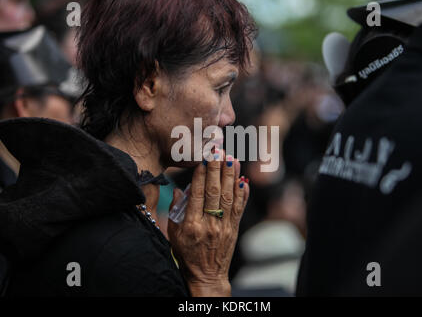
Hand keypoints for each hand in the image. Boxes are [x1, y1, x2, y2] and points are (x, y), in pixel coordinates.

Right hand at [168, 151, 249, 296]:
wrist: (206, 274)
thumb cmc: (187, 253)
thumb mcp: (173, 233)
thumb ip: (175, 211)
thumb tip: (178, 189)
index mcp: (191, 225)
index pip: (197, 194)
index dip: (200, 175)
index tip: (202, 159)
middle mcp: (210, 224)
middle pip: (215, 192)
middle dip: (217, 170)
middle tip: (219, 151)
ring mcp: (224, 226)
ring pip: (230, 197)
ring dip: (232, 176)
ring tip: (232, 159)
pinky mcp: (234, 229)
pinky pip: (240, 208)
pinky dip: (243, 193)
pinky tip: (243, 180)